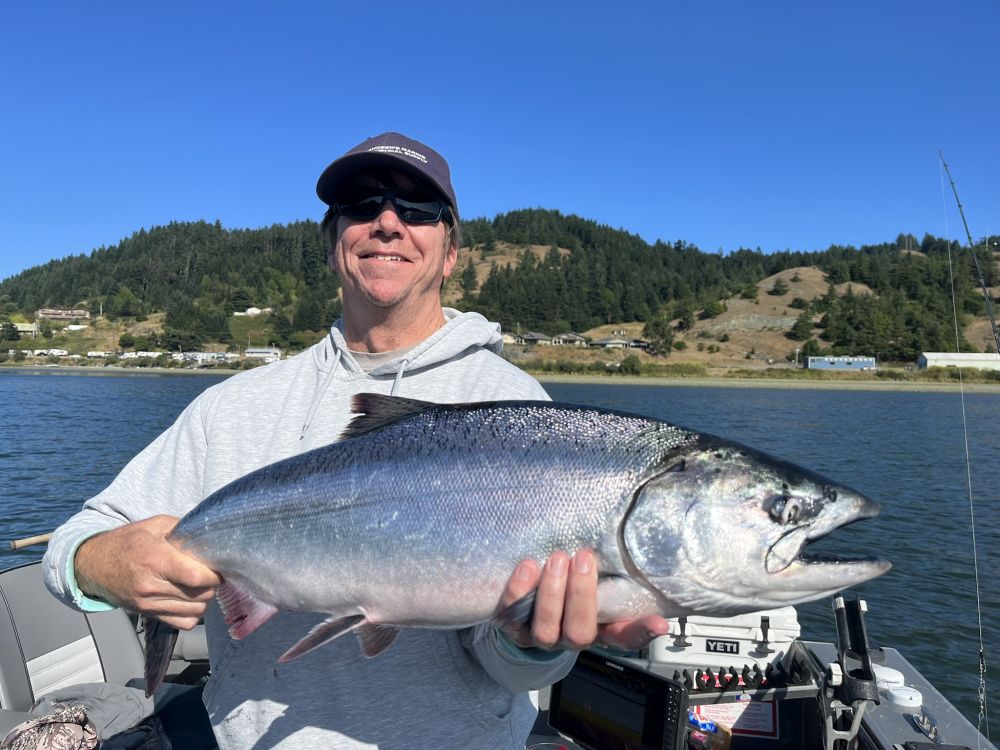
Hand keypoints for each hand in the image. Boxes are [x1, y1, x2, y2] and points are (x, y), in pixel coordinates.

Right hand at [74, 515, 221, 629]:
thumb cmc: (127, 541)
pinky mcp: (148, 614)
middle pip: (201, 595)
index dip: (214, 574)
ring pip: (196, 610)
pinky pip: (184, 623)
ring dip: (205, 598)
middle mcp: (152, 586)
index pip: (197, 577)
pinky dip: (193, 613)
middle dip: (212, 584)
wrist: (93, 565)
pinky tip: (190, 598)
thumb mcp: (154, 525)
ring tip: (201, 585)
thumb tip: (209, 536)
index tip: (218, 566)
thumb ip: (182, 529)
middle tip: (210, 573)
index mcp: (156, 560)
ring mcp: (149, 604)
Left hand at [500, 549, 669, 650]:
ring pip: (546, 629)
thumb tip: (635, 558)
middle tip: (583, 558)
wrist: (525, 612)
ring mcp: (541, 638)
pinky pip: (511, 615)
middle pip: (580, 632)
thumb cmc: (569, 594)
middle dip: (581, 594)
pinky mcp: (512, 629)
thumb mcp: (593, 587)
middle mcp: (571, 638)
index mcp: (599, 629)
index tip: (659, 622)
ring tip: (557, 559)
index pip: (626, 637)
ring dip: (551, 593)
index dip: (641, 632)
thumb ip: (611, 580)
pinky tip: (528, 566)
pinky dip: (519, 590)